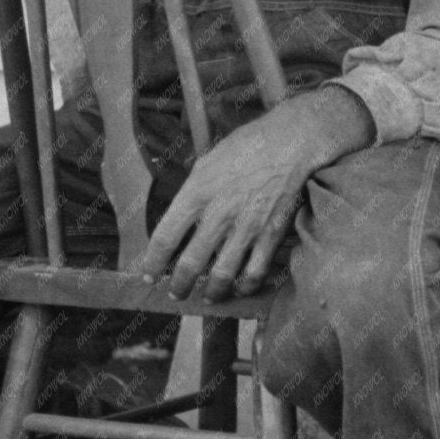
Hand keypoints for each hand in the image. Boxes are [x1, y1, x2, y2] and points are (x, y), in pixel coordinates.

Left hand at [141, 88, 374, 301]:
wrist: (291, 142)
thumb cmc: (247, 147)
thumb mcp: (207, 163)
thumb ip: (192, 193)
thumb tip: (181, 220)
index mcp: (196, 192)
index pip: (165, 237)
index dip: (152, 262)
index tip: (148, 275)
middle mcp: (218, 214)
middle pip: (189, 263)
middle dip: (178, 285)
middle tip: (176, 293)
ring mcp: (246, 227)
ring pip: (221, 275)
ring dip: (210, 292)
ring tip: (206, 296)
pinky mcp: (271, 234)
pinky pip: (255, 272)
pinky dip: (244, 287)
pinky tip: (239, 289)